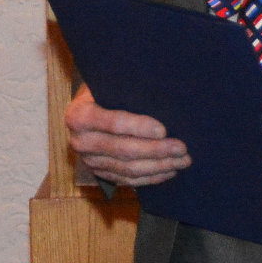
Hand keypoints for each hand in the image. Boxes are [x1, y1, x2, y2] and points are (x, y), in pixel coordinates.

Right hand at [65, 84, 190, 186]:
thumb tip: (162, 90)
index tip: (164, 130)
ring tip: (182, 161)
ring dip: (158, 166)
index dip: (139, 127)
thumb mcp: (108, 82)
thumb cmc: (104, 89)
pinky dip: (149, 177)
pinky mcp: (99, 173)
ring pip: (127, 169)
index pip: (113, 123)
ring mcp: (89, 160)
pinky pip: (127, 179)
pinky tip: (168, 172)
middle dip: (156, 150)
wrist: (83, 107)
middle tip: (181, 148)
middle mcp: (80, 141)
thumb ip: (127, 89)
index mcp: (79, 115)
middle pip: (123, 149)